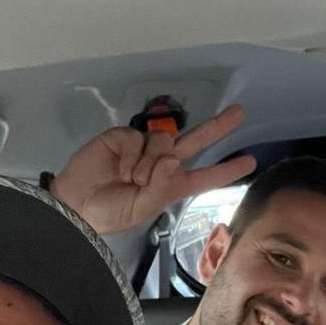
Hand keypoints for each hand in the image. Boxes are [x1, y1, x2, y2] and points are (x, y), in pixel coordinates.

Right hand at [50, 104, 256, 235]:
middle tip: (239, 112)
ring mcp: (144, 148)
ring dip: (150, 162)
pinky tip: (119, 167)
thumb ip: (161, 186)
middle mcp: (162, 163)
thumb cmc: (110, 212)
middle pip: (196, 141)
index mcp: (172, 185)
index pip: (205, 175)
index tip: (249, 161)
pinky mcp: (125, 137)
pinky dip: (132, 155)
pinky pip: (139, 139)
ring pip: (165, 142)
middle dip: (217, 126)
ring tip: (131, 179)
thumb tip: (172, 158)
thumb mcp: (143, 209)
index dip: (226, 169)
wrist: (76, 203)